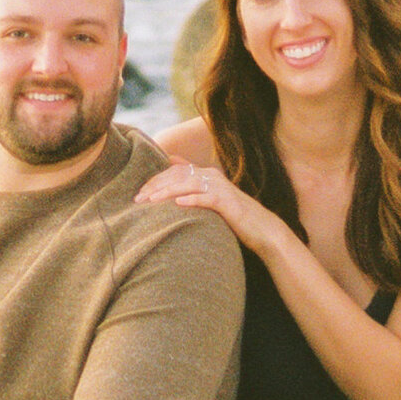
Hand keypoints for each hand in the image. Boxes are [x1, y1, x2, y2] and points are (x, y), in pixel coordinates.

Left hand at [133, 158, 276, 252]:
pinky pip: (207, 198)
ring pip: (189, 184)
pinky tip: (179, 204)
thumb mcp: (211, 201)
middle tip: (138, 199)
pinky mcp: (228, 202)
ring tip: (151, 201)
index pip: (175, 170)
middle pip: (178, 175)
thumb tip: (172, 190)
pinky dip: (192, 199)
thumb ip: (194, 192)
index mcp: (207, 174)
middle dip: (156, 185)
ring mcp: (221, 188)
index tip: (139, 193)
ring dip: (168, 192)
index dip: (155, 179)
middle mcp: (212, 176)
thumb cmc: (233, 217)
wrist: (262, 229)